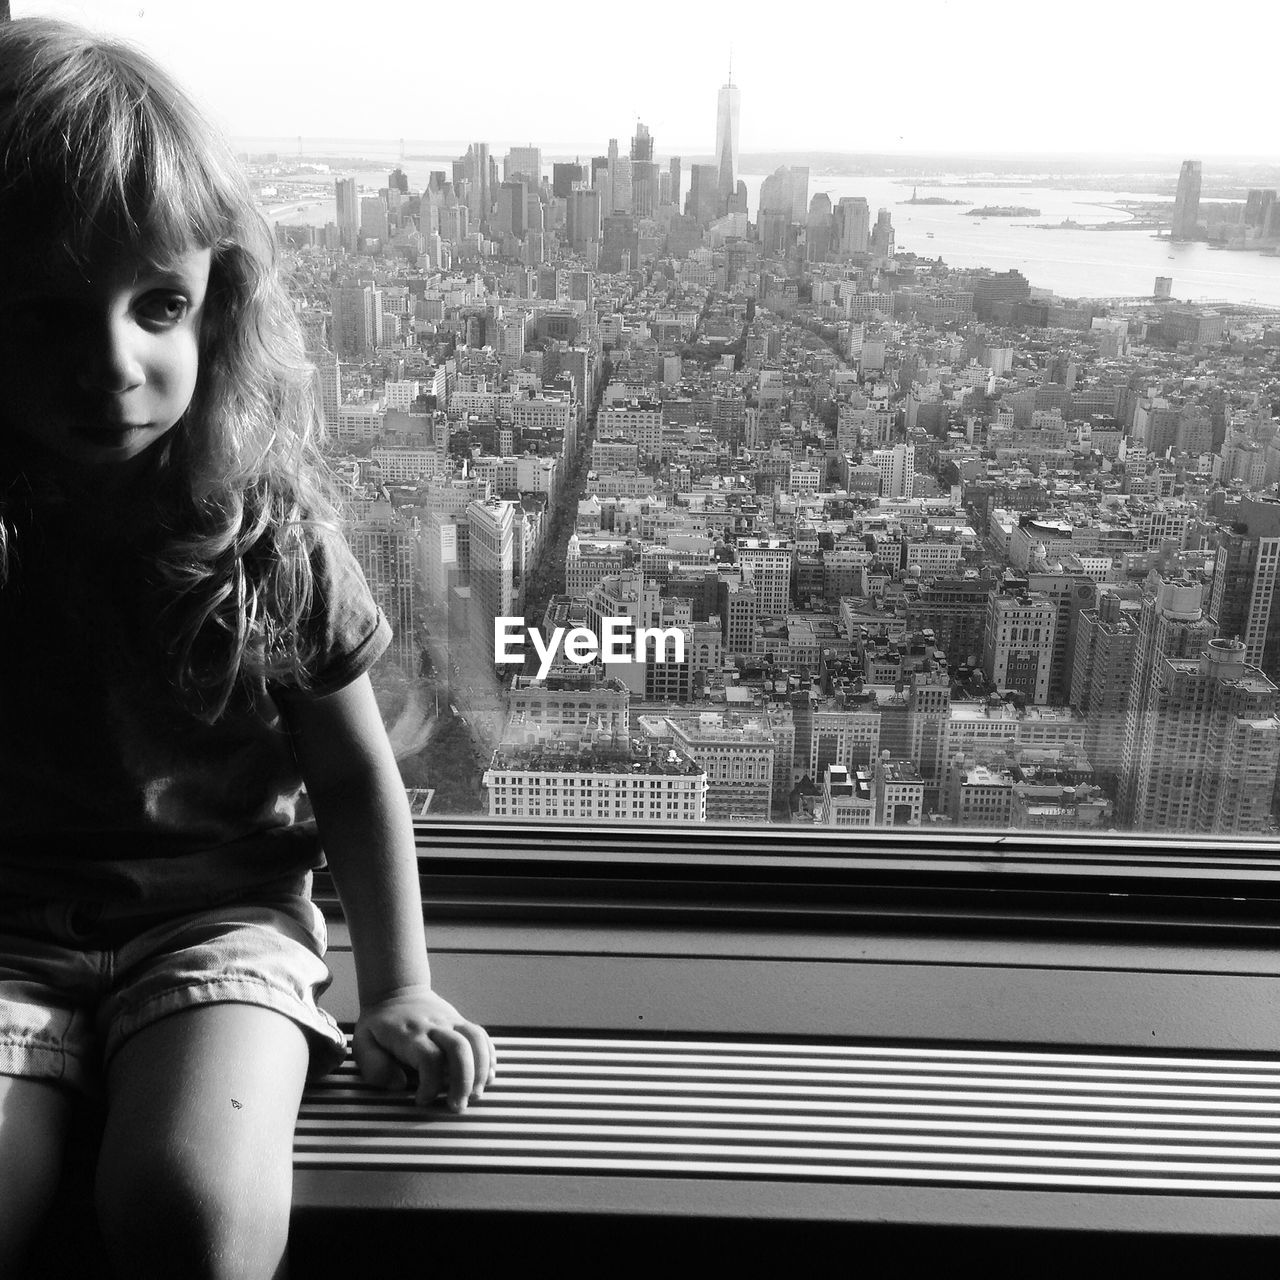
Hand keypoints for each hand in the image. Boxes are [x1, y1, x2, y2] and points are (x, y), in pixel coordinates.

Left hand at [352, 985, 496, 1110]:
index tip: (421, 1101)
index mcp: (409, 1034)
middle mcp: (434, 1026)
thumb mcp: (363, 1043)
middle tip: (457, 1107)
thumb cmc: (378, 1024)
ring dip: (481, 1070)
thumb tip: (400, 1086)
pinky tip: (488, 1075)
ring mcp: (451, 1021)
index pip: (429, 1058)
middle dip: (463, 1081)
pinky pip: (482, 1036)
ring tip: (476, 1095)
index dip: (430, 1084)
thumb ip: (375, 1067)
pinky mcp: (461, 1021)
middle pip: (459, 1048)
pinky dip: (490, 1056)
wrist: (396, 991)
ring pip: (476, 1040)